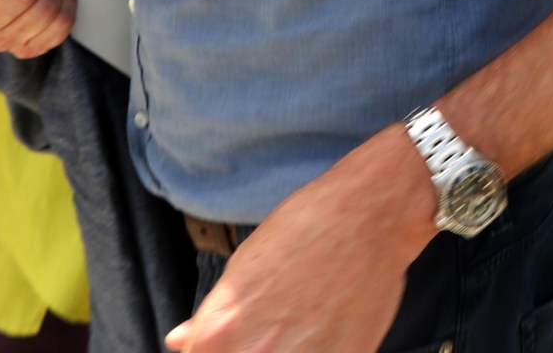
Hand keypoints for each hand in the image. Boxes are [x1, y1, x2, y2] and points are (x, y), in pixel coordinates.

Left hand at [167, 130, 439, 352]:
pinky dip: (320, 347)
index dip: (210, 346)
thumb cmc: (307, 226)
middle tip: (272, 324)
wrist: (372, 213)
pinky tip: (326, 324)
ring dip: (287, 348)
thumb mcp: (242, 264)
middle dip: (248, 345)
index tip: (225, 336)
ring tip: (301, 324)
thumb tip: (180, 341)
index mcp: (220, 332)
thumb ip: (210, 317)